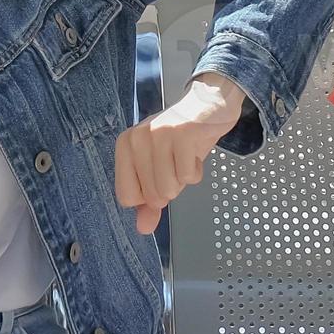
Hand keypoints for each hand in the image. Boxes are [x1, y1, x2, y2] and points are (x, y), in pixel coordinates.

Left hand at [114, 71, 246, 234]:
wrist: (209, 104)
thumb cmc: (182, 139)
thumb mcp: (161, 170)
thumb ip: (149, 201)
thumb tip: (143, 229)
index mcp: (125, 146)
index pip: (127, 197)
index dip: (149, 196)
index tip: (160, 173)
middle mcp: (137, 138)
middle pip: (152, 196)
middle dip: (172, 186)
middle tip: (177, 161)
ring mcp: (159, 133)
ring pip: (169, 188)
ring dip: (185, 178)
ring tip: (185, 155)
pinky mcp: (183, 133)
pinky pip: (188, 176)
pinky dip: (197, 170)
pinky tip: (196, 151)